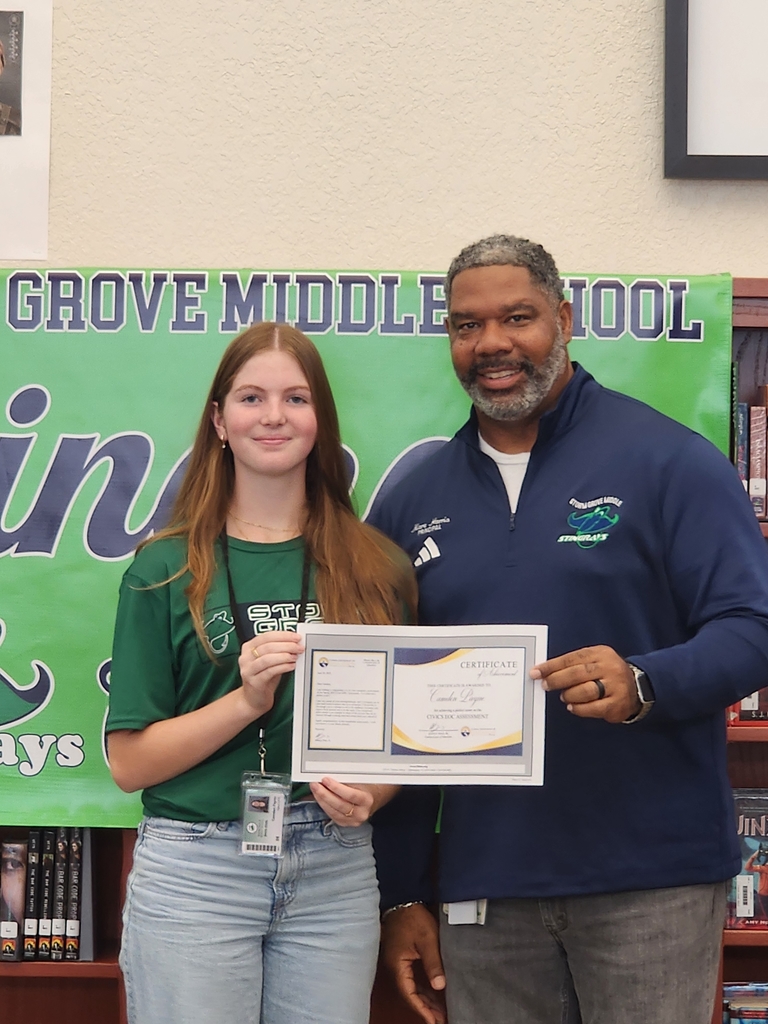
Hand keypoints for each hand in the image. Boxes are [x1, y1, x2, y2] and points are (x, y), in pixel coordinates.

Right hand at [238, 631, 303, 717]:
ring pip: (268, 658)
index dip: (283, 635)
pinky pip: (270, 672)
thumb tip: (295, 642)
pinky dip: (282, 667)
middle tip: (299, 647)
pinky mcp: (254, 682)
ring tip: (295, 656)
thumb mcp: (269, 660)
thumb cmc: (263, 677)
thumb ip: (278, 650)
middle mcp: (245, 657)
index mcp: (248, 647)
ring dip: (284, 656)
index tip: (296, 637)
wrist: (253, 700)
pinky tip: (291, 666)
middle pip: (268, 646)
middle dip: (287, 645)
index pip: (267, 636)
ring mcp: (248, 670)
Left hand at [309, 777, 398, 825]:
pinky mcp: (346, 823)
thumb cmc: (367, 787)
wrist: (374, 799)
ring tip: (315, 789)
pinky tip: (319, 798)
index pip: (351, 795)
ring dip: (322, 800)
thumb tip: (331, 774)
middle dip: (325, 794)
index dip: (337, 788)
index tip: (326, 780)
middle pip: (340, 805)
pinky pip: (332, 815)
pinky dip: (324, 806)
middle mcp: (361, 813)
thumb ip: (348, 780)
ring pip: (334, 812)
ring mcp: (353, 821)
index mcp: (367, 800)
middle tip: (315, 784)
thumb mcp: (362, 781)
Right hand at [381, 903, 445, 1023]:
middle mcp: (395, 967)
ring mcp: (398, 962)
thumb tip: (439, 986)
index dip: (422, 1009)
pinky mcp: (402, 957)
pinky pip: (412, 978)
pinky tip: (433, 993)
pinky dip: (422, 988)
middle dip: (425, 1008)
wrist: (403, 899)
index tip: (434, 1021)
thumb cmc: (413, 917)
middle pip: (410, 994)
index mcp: (398, 965)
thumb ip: (433, 963)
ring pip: (411, 987)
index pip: (409, 993)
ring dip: (424, 999)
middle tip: (441, 1020)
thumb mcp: (427, 939)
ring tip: (439, 1011)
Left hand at [531, 645, 639, 723]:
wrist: (638, 686)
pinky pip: (594, 708)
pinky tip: (573, 707)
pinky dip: (580, 708)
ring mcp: (616, 686)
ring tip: (564, 697)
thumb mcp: (595, 659)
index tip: (536, 672)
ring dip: (570, 695)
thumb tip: (546, 671)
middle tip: (545, 685)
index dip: (552, 666)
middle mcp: (609, 668)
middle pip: (578, 673)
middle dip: (557, 680)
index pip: (572, 658)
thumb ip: (574, 663)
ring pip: (586, 691)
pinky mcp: (617, 704)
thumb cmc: (607, 673)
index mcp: (600, 653)